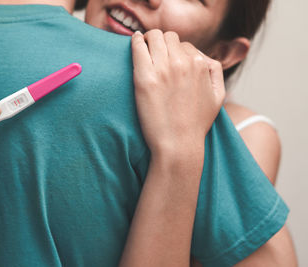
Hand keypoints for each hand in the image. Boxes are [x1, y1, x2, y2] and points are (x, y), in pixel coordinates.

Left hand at [131, 30, 225, 155]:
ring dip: (149, 39)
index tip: (167, 61)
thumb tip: (204, 58)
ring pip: (154, 37)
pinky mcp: (145, 78)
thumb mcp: (218, 96)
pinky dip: (135, 41)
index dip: (175, 53)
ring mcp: (163, 69)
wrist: (178, 144)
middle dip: (162, 42)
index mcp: (200, 64)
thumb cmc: (196, 124)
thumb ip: (215, 72)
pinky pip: (137, 47)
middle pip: (169, 37)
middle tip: (153, 51)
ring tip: (143, 46)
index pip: (185, 45)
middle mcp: (182, 63)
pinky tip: (134, 43)